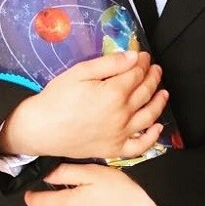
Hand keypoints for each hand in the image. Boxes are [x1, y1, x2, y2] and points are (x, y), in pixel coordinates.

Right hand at [0, 51, 168, 160]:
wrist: (40, 129)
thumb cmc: (57, 98)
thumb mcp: (80, 72)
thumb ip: (109, 64)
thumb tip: (133, 56)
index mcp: (114, 93)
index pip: (136, 73)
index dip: (142, 62)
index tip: (143, 56)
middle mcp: (122, 114)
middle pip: (145, 92)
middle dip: (153, 77)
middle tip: (155, 69)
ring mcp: (120, 134)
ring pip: (149, 116)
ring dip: (159, 102)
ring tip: (163, 92)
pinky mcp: (115, 149)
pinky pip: (140, 146)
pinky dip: (152, 137)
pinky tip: (158, 127)